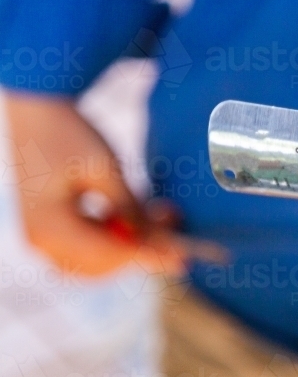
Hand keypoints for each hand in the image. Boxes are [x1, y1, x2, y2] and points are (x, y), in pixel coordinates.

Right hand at [4, 91, 186, 276]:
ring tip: (163, 215)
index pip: (108, 255)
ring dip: (132, 245)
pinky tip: (143, 215)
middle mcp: (41, 240)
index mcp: (51, 227)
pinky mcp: (50, 228)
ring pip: (97, 260)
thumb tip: (160, 243)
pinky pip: (87, 247)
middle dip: (141, 251)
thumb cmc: (68, 134)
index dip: (148, 256)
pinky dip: (117, 237)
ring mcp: (43, 236)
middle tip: (177, 231)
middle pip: (102, 266)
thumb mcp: (106, 171)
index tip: (182, 257)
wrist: (35, 109)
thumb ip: (131, 210)